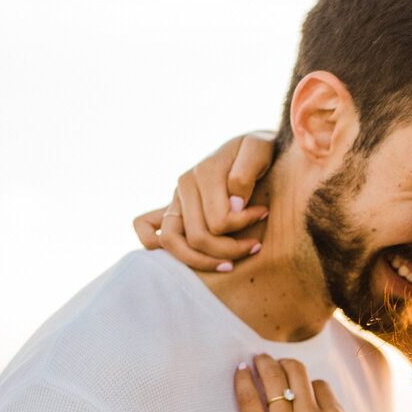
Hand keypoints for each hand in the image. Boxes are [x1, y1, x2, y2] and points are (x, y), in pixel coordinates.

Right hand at [133, 132, 274, 270]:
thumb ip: (245, 174)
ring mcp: (175, 198)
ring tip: (230, 264)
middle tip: (255, 246)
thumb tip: (233, 206)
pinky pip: (147, 231)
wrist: (250, 147)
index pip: (219, 220)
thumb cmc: (259, 150)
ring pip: (172, 242)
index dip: (245, 225)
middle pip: (198, 237)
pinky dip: (160, 248)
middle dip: (230, 250)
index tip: (264, 215)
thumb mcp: (260, 150)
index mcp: (205, 171)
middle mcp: (185, 185)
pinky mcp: (172, 209)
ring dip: (202, 261)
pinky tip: (193, 255)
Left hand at [235, 356, 362, 411]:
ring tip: (254, 360)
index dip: (305, 384)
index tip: (293, 385)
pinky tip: (239, 371)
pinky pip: (249, 402)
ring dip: (263, 364)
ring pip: (273, 379)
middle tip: (269, 361)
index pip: (320, 386)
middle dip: (284, 364)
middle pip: (296, 373)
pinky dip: (242, 382)